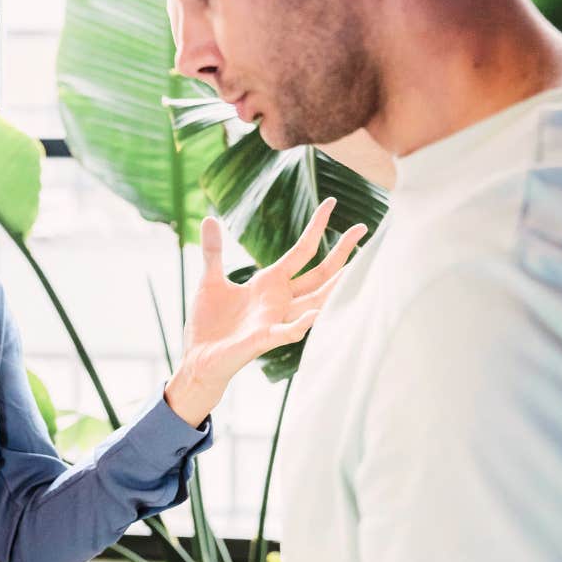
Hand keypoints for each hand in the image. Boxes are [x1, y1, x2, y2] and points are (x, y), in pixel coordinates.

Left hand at [165, 198, 366, 424]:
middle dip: (342, 252)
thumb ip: (214, 251)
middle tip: (364, 227)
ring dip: (336, 285)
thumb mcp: (210, 280)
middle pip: (320, 273)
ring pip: (316, 300)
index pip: (302, 250)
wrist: (198, 358)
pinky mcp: (264, 339)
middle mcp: (280, 300)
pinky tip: (316, 313)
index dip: (317, 227)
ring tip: (359, 267)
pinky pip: (289, 332)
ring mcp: (276, 319)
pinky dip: (302, 323)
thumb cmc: (208, 324)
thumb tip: (209, 218)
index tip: (331, 203)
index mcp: (270, 283)